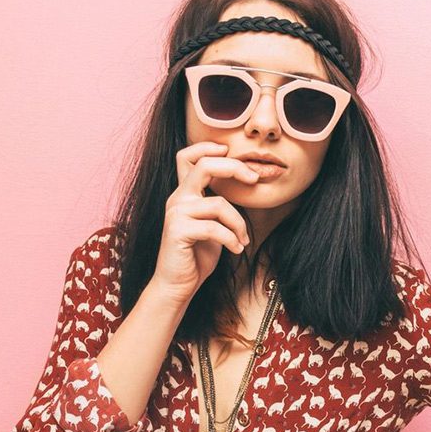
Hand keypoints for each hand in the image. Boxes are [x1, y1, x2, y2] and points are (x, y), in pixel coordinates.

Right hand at [151, 142, 260, 300]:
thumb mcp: (212, 224)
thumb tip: (246, 184)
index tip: (231, 151)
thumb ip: (219, 205)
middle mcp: (178, 198)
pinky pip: (214, 228)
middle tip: (254, 179)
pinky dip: (231, 239)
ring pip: (219, 204)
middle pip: (205, 166)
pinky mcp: (177, 231)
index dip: (208, 147)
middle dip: (234, 168)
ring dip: (239, 223)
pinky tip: (236, 249)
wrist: (177, 284)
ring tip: (242, 240)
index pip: (187, 156)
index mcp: (184, 193)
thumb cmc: (197, 255)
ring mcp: (176, 213)